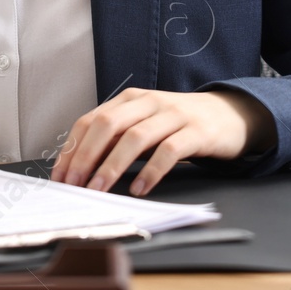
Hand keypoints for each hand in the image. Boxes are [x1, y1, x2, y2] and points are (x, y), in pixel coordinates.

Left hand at [49, 88, 273, 195]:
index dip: (72, 148)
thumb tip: (81, 166)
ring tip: (99, 190)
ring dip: (112, 166)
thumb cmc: (179, 124)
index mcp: (130, 99)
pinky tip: (138, 189)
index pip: (90, 120)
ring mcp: (174, 115)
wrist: (230, 114)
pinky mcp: (196, 132)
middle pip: (107, 125)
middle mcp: (149, 102)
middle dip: (86, 156)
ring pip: (135, 138)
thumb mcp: (145, 124)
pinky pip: (169, 151)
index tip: (60, 176)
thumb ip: (117, 138)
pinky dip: (150, 171)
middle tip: (74, 185)